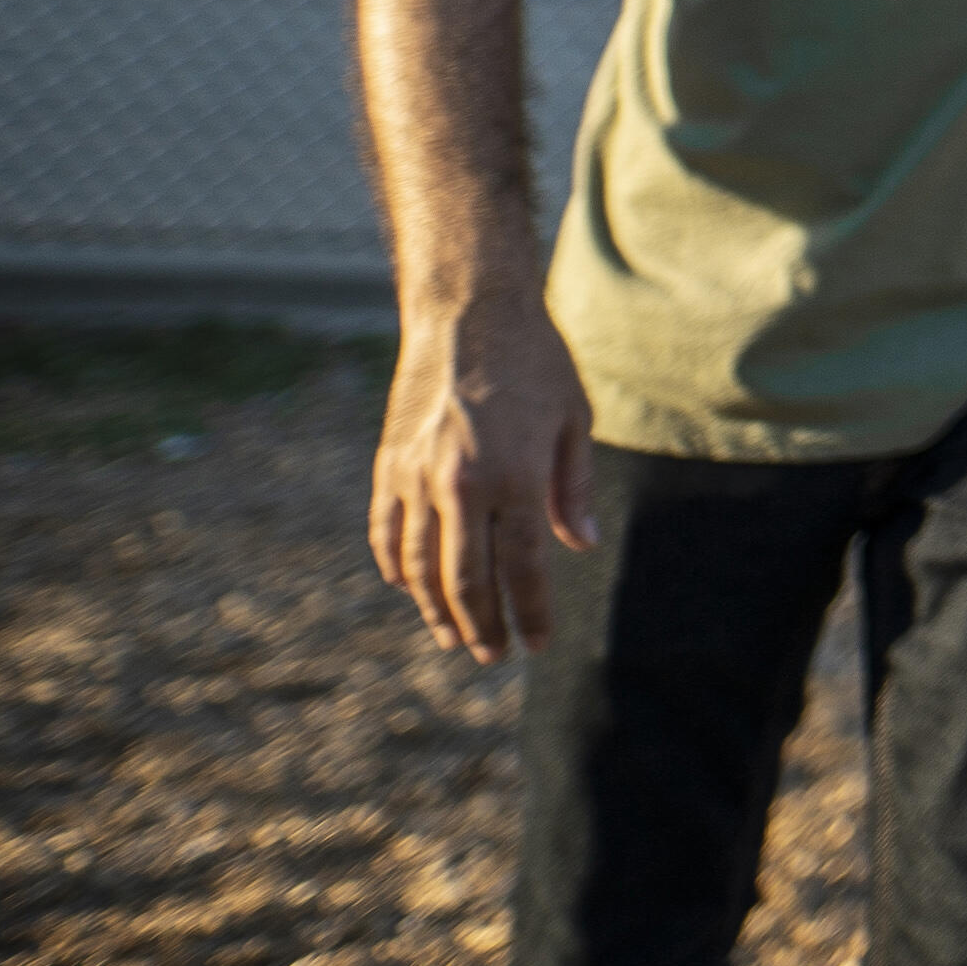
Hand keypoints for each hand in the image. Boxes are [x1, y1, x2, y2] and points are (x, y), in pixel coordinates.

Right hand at [369, 294, 595, 661]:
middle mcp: (460, 484)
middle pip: (466, 580)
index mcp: (515, 476)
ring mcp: (416, 477)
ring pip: (419, 567)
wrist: (467, 310)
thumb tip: (581, 546)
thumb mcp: (574, 419)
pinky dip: (396, 567)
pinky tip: (409, 588)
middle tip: (495, 654)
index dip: (531, 611)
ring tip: (453, 637)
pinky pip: (385, 532)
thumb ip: (573, 488)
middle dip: (482, 626)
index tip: (538, 643)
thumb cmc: (535, 361)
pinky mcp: (387, 465)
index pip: (523, 567)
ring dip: (436, 609)